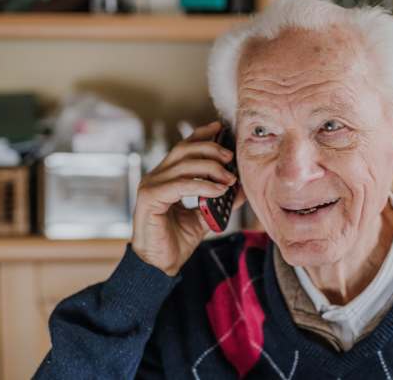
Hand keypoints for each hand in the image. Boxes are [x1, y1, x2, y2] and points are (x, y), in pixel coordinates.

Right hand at [130, 121, 244, 275]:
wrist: (160, 264)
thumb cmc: (176, 240)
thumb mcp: (203, 217)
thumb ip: (218, 201)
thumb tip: (241, 188)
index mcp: (166, 177)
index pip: (183, 147)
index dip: (200, 134)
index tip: (220, 128)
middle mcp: (156, 177)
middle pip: (184, 150)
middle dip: (210, 148)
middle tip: (230, 156)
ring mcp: (151, 186)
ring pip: (184, 165)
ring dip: (211, 168)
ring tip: (230, 178)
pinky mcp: (150, 199)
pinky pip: (180, 185)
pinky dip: (202, 185)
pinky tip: (218, 190)